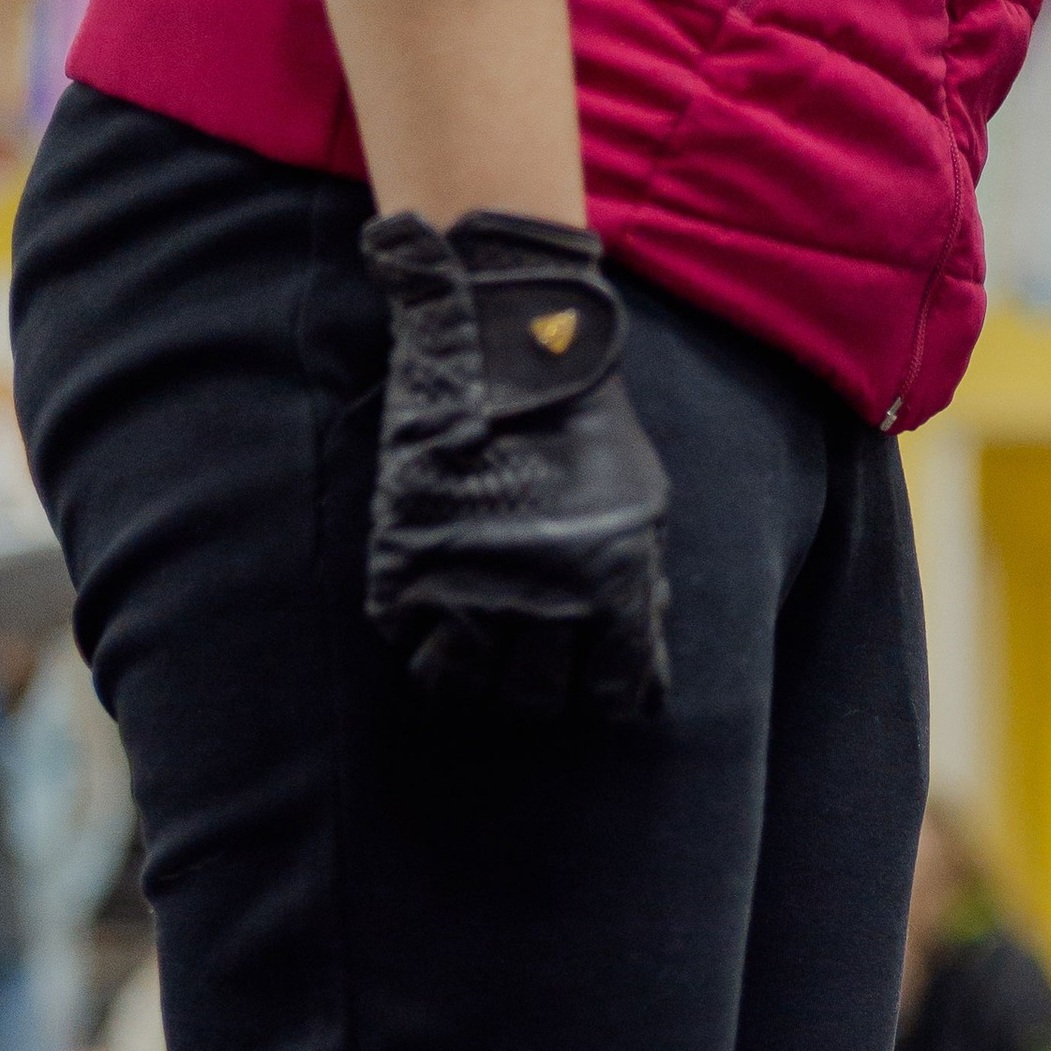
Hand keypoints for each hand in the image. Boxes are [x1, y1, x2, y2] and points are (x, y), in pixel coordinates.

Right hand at [361, 210, 668, 719]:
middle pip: (531, 702)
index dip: (596, 691)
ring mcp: (469, 586)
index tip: (582, 669)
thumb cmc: (587, 432)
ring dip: (466, 670)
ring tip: (470, 634)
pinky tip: (433, 597)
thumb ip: (644, 599)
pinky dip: (416, 631)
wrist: (508, 348)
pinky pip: (404, 640)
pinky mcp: (406, 564)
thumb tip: (646, 690)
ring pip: (459, 687)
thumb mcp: (642, 511)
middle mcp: (544, 600)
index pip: (608, 697)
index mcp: (613, 590)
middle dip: (531, 683)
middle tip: (522, 646)